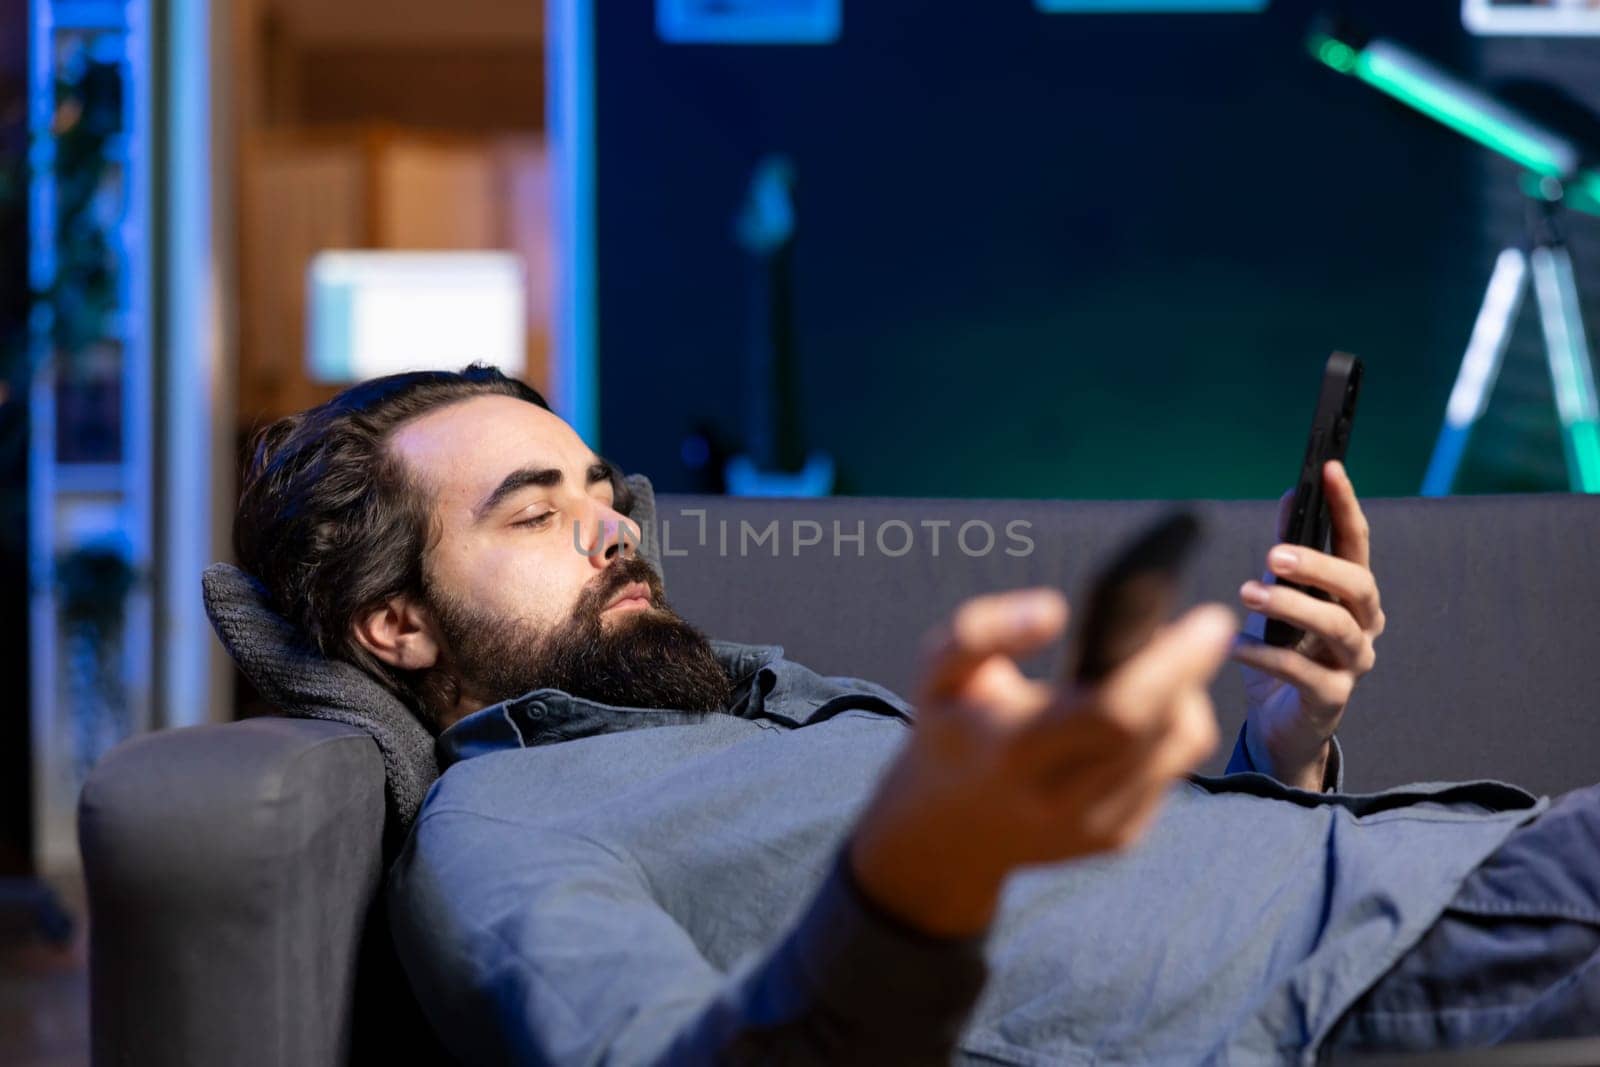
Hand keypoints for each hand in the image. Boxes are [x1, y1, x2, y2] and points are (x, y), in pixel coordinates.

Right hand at [848, 587, 1235, 936]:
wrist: (948, 832)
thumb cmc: (951, 729)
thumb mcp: (938, 671)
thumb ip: (981, 630)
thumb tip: (1054, 609)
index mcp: (1016, 751)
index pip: (1118, 711)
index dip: (1174, 665)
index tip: (1207, 619)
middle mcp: (1060, 799)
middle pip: (1162, 729)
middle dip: (1192, 670)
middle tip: (1200, 628)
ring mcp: (1096, 827)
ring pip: (1180, 748)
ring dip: (1186, 696)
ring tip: (1160, 666)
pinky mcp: (1118, 839)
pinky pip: (1172, 771)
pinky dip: (1169, 730)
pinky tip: (1140, 711)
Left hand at [1230, 460, 1385, 789]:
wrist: (1279, 727)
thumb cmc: (1283, 654)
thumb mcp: (1282, 597)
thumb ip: (1288, 553)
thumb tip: (1291, 495)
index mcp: (1353, 596)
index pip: (1357, 542)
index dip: (1346, 505)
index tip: (1329, 469)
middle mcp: (1363, 627)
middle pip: (1357, 586)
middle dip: (1317, 564)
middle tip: (1272, 553)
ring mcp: (1352, 664)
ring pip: (1336, 628)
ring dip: (1291, 606)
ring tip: (1248, 592)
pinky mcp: (1331, 699)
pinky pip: (1302, 673)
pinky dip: (1266, 656)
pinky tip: (1236, 644)